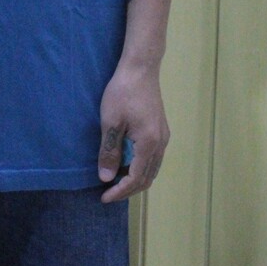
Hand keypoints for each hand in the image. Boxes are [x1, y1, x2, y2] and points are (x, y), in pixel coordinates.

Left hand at [98, 62, 169, 203]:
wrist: (140, 68)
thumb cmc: (123, 92)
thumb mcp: (110, 122)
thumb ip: (109, 151)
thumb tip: (106, 177)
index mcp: (149, 144)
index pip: (136, 178)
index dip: (119, 191)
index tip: (103, 197)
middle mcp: (160, 144)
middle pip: (147, 178)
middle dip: (127, 189)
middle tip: (107, 193)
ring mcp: (163, 137)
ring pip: (151, 169)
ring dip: (134, 179)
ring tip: (114, 181)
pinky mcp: (160, 130)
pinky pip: (152, 158)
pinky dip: (139, 167)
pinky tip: (125, 163)